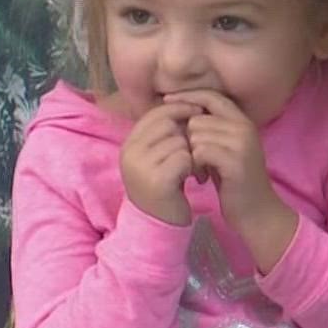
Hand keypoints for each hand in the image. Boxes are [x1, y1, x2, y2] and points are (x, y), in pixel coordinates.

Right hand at [120, 101, 198, 224]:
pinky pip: (184, 158)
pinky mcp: (157, 180)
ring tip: (195, 170)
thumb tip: (188, 102)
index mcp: (129, 144)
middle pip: (168, 123)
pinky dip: (194, 167)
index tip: (198, 114)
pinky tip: (195, 179)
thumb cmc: (164, 187)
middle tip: (196, 152)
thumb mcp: (157, 157)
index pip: (156, 113)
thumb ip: (164, 133)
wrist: (159, 225)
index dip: (179, 109)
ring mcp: (141, 166)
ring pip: (179, 140)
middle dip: (187, 133)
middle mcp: (130, 153)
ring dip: (193, 153)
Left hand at [171, 89, 296, 269]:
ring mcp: (242, 143)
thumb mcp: (224, 148)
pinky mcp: (236, 160)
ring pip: (196, 135)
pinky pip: (200, 151)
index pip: (210, 96)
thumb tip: (178, 110)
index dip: (187, 97)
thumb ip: (210, 129)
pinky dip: (195, 164)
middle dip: (187, 138)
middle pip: (197, 119)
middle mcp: (244, 127)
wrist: (256, 211)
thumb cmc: (234, 181)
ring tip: (199, 170)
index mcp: (242, 121)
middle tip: (193, 160)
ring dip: (191, 153)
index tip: (166, 101)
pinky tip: (202, 176)